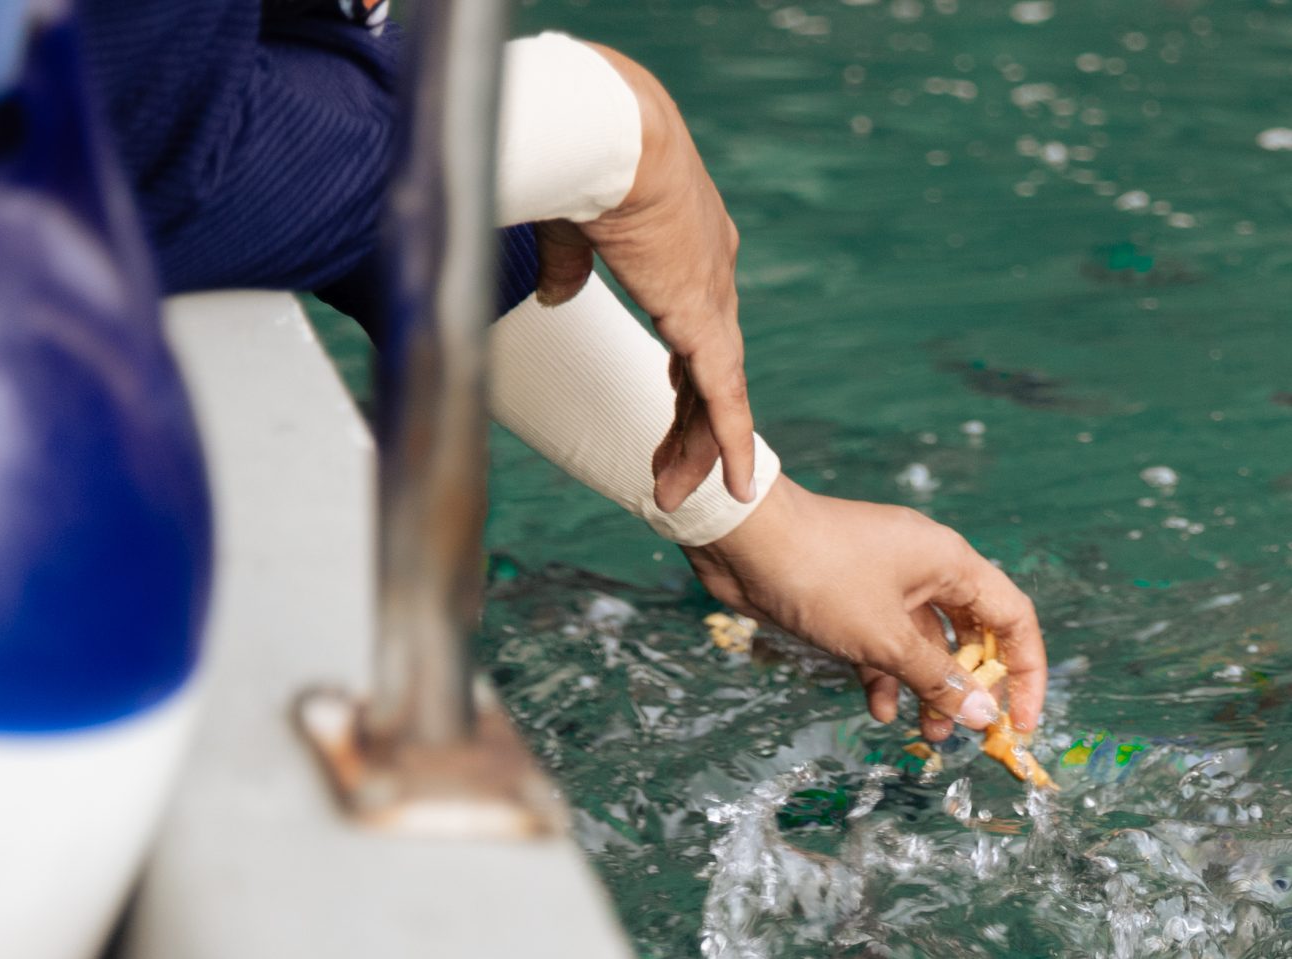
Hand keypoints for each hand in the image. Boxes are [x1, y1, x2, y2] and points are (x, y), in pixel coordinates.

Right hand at [531, 44, 752, 508]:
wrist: (610, 131)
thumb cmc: (585, 155)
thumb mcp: (573, 218)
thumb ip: (571, 262)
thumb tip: (557, 294)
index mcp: (688, 248)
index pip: (694, 328)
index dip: (682, 377)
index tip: (673, 412)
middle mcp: (713, 275)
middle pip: (708, 370)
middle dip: (691, 426)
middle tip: (672, 472)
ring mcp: (714, 299)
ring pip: (714, 393)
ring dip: (698, 448)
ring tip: (679, 495)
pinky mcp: (704, 320)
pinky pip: (723, 397)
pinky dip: (730, 443)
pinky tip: (734, 484)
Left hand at [685, 482, 1048, 741]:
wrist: (741, 540)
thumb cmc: (820, 576)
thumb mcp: (885, 638)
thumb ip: (937, 680)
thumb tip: (983, 715)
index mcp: (951, 563)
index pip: (1013, 619)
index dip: (1025, 672)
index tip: (1020, 720)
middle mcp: (927, 569)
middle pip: (972, 636)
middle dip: (972, 688)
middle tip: (967, 730)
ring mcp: (888, 583)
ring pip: (926, 646)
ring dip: (928, 690)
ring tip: (924, 734)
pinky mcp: (853, 599)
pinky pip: (885, 642)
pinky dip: (886, 676)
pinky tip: (875, 709)